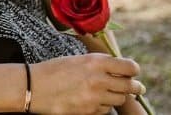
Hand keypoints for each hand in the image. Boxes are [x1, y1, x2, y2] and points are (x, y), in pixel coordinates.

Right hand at [29, 54, 143, 114]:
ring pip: (120, 99)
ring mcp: (95, 97)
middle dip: (135, 87)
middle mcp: (99, 79)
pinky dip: (104, 106)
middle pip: (129, 85)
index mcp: (96, 61)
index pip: (129, 67)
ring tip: (111, 93)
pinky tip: (95, 100)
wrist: (33, 86)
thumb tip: (119, 69)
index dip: (133, 70)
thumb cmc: (53, 70)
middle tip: (138, 88)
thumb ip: (99, 64)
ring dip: (118, 96)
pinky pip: (106, 110)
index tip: (133, 72)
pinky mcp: (89, 111)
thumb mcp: (77, 60)